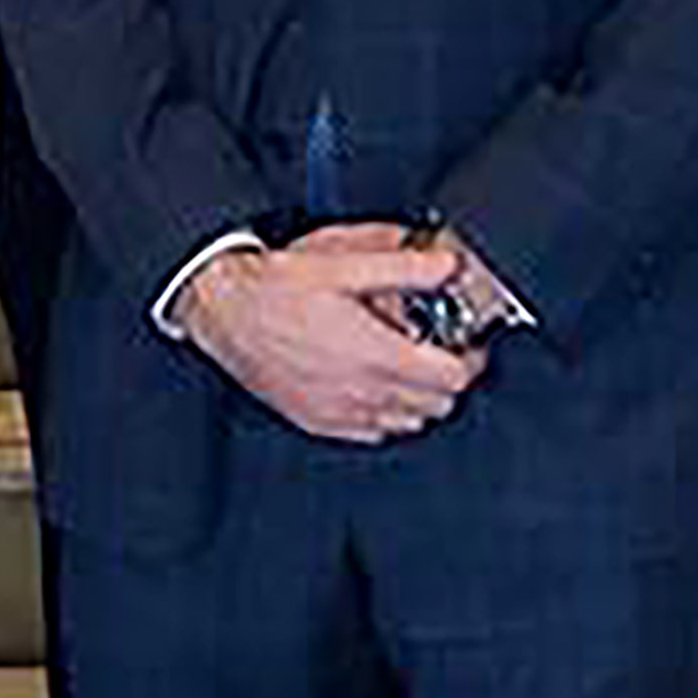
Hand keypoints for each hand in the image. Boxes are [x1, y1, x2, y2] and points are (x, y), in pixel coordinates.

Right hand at [182, 226, 484, 443]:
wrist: (226, 312)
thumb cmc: (277, 288)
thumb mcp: (343, 264)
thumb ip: (403, 267)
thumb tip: (447, 265)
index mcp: (375, 354)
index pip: (451, 379)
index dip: (471, 360)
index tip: (469, 344)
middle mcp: (362, 392)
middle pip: (437, 405)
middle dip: (448, 378)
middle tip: (441, 350)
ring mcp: (340, 413)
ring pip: (408, 423)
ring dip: (419, 398)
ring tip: (407, 365)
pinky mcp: (320, 422)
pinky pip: (374, 433)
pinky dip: (387, 414)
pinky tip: (375, 385)